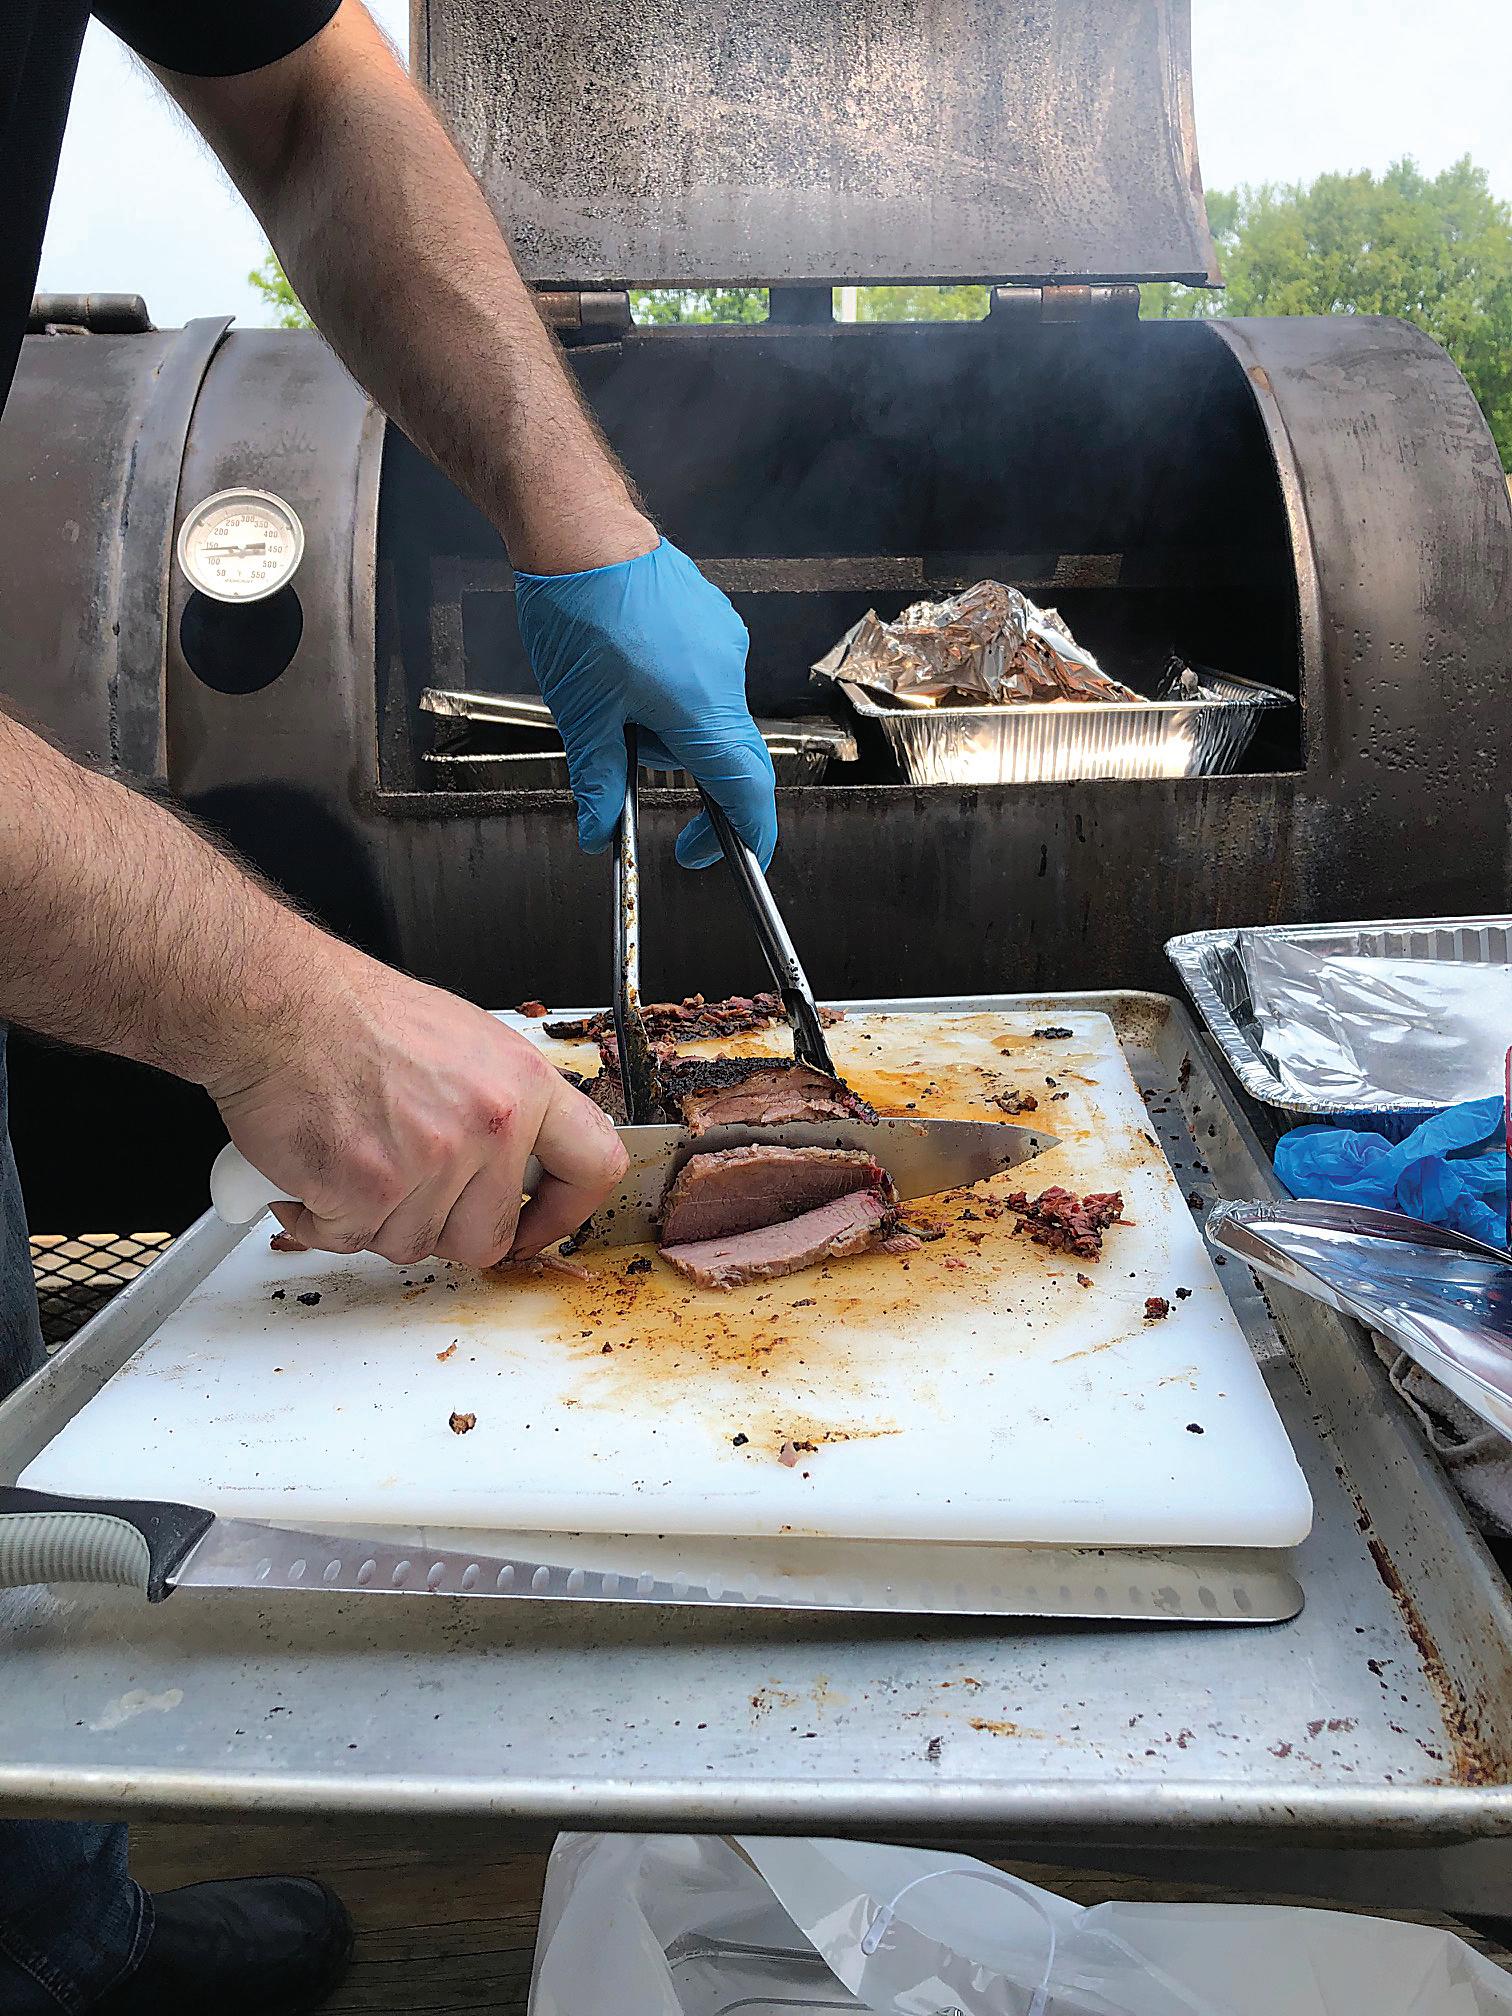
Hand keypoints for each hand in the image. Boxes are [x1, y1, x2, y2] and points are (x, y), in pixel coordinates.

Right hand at [208, 952, 626, 1266]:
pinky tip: (320, 1173)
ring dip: (379, 1221)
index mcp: (524, 1085)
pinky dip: (326, 1221)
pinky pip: (354, 1243)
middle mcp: (489, 1126)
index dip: (566, 1211)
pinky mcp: (370, 1192)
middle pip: (489, 1237)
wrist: (276, 1006)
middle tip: (410, 1190)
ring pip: (416, 1246)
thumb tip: (524, 1159)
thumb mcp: (467, 1041)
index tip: (540, 1222)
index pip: (594, 1166)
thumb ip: (505, 1104)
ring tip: (358, 1157)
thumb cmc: (355, 1016)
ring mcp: (432, 1162)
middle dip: (446, 1228)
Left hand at [514, 538, 777, 868]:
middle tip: (618, 752)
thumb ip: (595, 780)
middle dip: (672, 763)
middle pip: (720, 751)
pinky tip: (626, 661)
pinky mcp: (713, 619)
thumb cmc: (581, 609)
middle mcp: (726, 674)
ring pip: (705, 711)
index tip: (735, 858)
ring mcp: (724, 641)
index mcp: (700, 706)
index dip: (748, 834)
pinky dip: (669, 686)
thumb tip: (597, 831)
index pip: (745, 789)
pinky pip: (702, 672)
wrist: (580, 526)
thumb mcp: (581, 712)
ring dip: (663, 721)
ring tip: (609, 688)